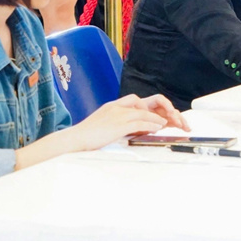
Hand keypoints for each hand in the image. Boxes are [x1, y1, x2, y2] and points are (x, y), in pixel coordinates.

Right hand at [64, 94, 189, 151]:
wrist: (74, 139)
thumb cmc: (85, 136)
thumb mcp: (101, 124)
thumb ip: (114, 123)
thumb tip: (126, 129)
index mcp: (112, 106)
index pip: (134, 100)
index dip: (146, 107)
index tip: (153, 114)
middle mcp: (116, 107)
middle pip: (142, 103)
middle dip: (156, 109)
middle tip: (166, 117)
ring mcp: (118, 115)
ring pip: (143, 113)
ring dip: (157, 118)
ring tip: (167, 123)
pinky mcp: (119, 125)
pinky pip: (140, 122)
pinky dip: (151, 125)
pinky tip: (158, 128)